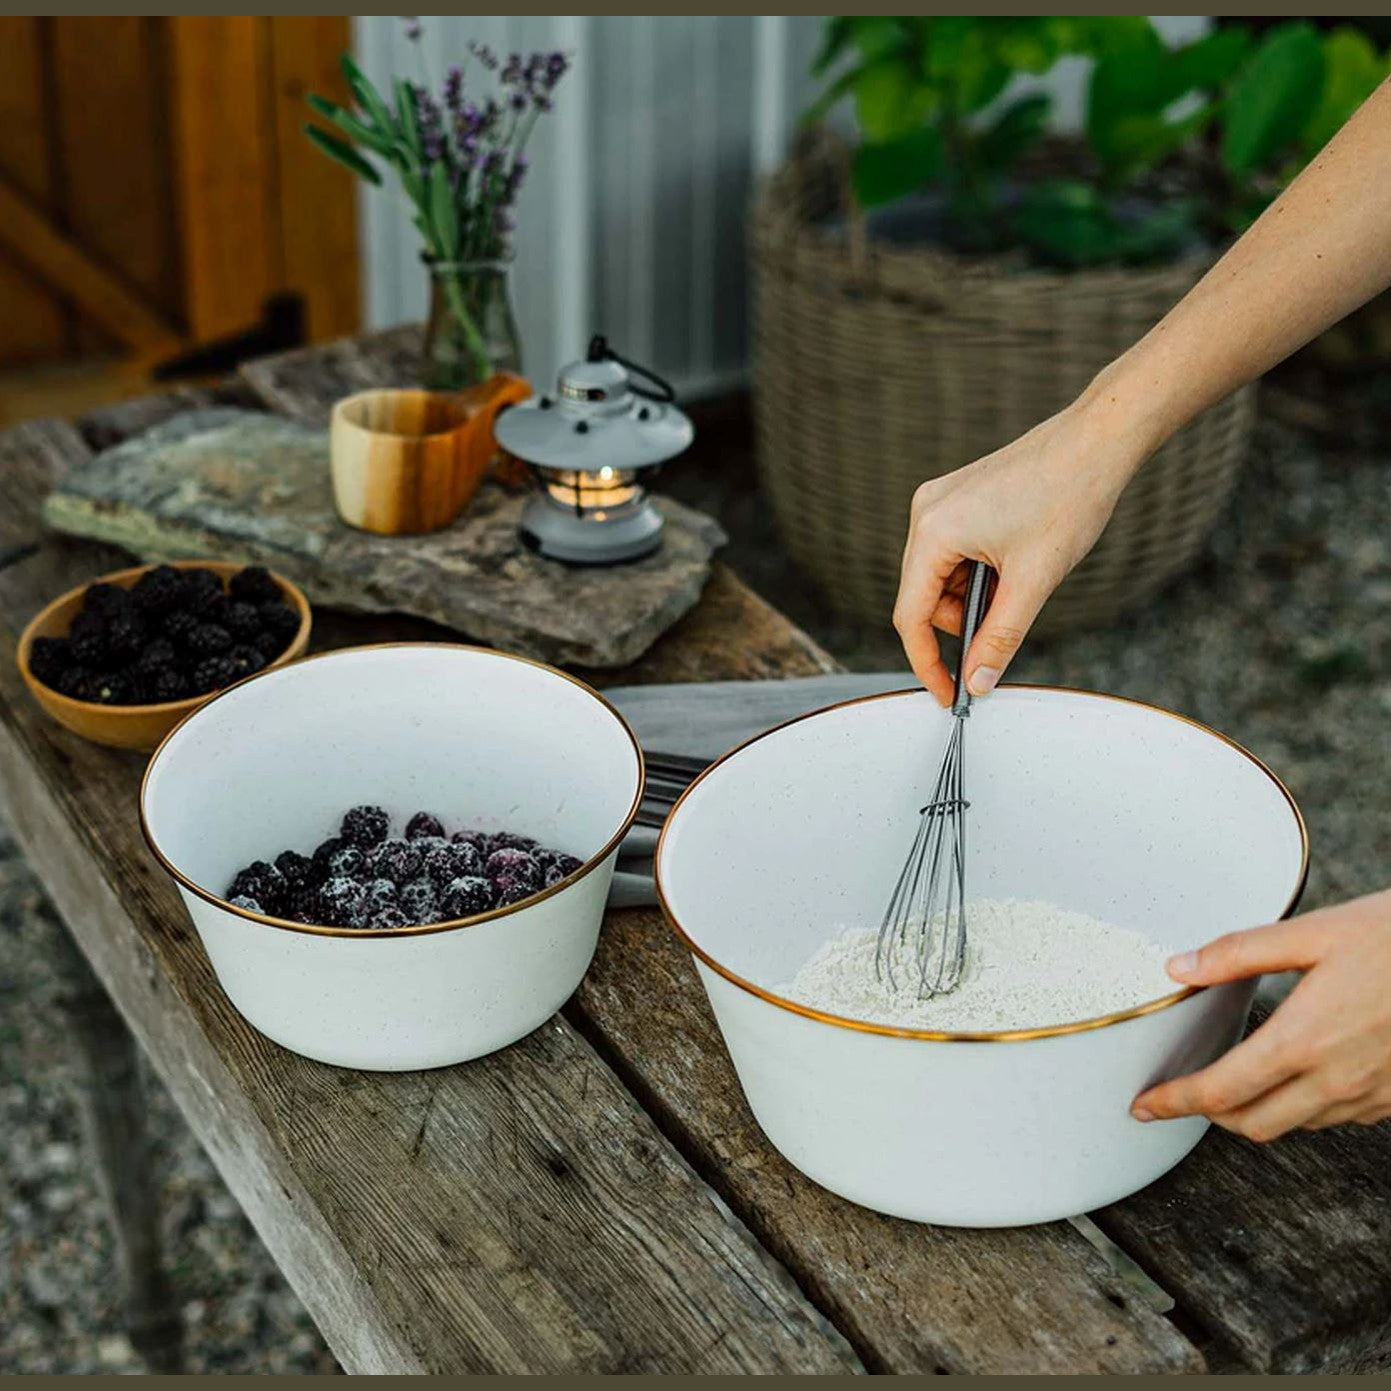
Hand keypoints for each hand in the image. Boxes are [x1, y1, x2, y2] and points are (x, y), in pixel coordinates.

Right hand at [893, 397, 1141, 705]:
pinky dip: (979, 574)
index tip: (950, 694)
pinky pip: (953, 553)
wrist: (1098, 440)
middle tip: (1003, 631)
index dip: (928, 663)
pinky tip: (1014, 564)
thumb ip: (999, 638)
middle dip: (960, 624)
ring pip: (941, 577)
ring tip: (1020, 585)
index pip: (911, 617)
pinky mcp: (958, 498)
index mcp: (933, 531)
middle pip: (923, 597)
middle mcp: (926, 513)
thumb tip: (978, 682)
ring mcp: (940, 502)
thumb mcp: (1034, 581)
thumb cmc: (1069, 496)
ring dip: (973, 598)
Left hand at [1132, 890, 1390, 1140]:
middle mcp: (1334, 1079)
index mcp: (1302, 1039)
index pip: (1220, 1090)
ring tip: (1232, 1083)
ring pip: (1295, 1125)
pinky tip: (1295, 1075)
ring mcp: (1369, 1095)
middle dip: (1208, 1115)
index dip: (1174, 1103)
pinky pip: (1335, 1117)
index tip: (1144, 1105)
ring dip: (1256, 1112)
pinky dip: (1302, 1106)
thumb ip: (1238, 952)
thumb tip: (1179, 967)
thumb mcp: (1313, 933)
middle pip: (1252, 1123)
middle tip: (1180, 1096)